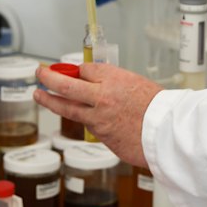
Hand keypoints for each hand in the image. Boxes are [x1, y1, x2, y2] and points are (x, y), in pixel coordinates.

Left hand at [34, 62, 161, 166]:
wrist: (167, 133)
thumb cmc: (158, 107)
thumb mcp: (136, 82)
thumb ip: (113, 82)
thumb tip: (94, 80)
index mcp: (113, 79)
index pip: (84, 70)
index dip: (77, 71)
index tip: (73, 72)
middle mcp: (101, 97)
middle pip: (66, 85)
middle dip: (48, 78)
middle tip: (39, 73)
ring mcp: (98, 119)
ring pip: (67, 108)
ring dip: (50, 100)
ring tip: (39, 95)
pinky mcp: (101, 137)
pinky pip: (86, 125)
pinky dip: (81, 118)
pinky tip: (79, 115)